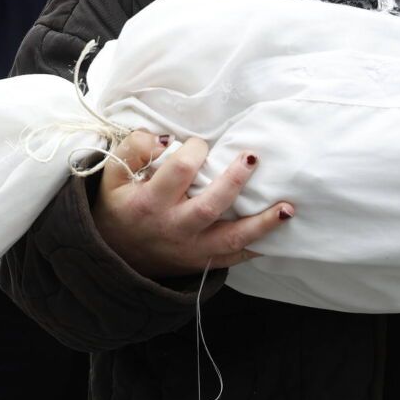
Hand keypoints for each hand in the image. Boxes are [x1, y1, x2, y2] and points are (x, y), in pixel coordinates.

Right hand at [91, 131, 292, 280]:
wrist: (115, 257)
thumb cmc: (119, 208)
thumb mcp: (112, 177)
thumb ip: (133, 150)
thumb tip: (165, 138)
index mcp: (150, 202)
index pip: (179, 171)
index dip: (194, 150)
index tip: (200, 143)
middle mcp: (174, 227)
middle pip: (210, 205)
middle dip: (235, 180)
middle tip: (253, 157)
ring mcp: (192, 249)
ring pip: (231, 238)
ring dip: (262, 223)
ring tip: (287, 208)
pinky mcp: (203, 261)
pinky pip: (235, 257)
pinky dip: (258, 247)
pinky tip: (278, 232)